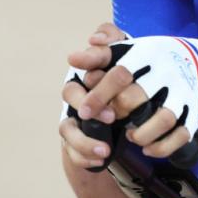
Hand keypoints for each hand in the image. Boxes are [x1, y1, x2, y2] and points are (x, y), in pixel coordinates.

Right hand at [59, 23, 124, 168]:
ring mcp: (74, 116)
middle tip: (111, 116)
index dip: (89, 58)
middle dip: (89, 104)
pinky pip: (73, 151)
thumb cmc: (127, 80)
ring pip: (67, 129)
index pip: (85, 59)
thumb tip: (96, 37)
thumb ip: (113, 40)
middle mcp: (78, 91)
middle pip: (70, 94)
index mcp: (91, 68)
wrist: (130, 110)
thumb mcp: (128, 57)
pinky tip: (100, 160)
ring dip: (83, 141)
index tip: (94, 65)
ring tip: (105, 150)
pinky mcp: (76, 138)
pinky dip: (84, 157)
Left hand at [77, 36, 197, 157]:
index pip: (120, 74)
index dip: (98, 95)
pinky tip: (148, 148)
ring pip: (164, 118)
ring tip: (130, 136)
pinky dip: (163, 146)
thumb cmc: (146, 58)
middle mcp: (167, 71)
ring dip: (142, 134)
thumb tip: (73, 59)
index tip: (83, 112)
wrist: (191, 60)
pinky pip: (181, 134)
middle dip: (118, 114)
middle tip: (108, 120)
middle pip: (137, 98)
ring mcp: (184, 91)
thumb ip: (98, 55)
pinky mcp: (193, 110)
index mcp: (146, 54)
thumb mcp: (124, 49)